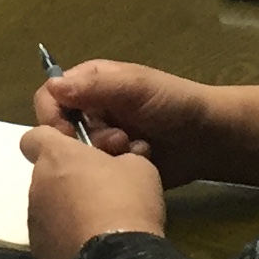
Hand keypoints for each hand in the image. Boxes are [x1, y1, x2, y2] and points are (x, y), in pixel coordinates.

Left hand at [21, 123, 168, 258]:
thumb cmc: (127, 202)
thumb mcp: (138, 166)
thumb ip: (119, 157)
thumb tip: (117, 163)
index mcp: (56, 157)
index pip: (34, 136)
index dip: (53, 140)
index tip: (76, 149)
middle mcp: (37, 186)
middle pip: (47, 174)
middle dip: (69, 178)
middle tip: (100, 189)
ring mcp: (35, 221)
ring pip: (48, 206)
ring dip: (67, 209)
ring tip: (98, 222)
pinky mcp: (39, 252)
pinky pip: (50, 237)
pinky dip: (66, 237)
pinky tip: (91, 246)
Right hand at [32, 57, 224, 176]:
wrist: (209, 139)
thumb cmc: (174, 103)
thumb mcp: (136, 88)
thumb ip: (94, 87)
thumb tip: (52, 87)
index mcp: (90, 84)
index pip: (50, 97)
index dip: (52, 116)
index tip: (66, 134)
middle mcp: (90, 111)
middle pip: (57, 130)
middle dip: (80, 140)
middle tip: (113, 142)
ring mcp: (100, 140)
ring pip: (75, 154)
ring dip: (99, 155)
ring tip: (128, 152)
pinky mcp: (110, 166)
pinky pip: (93, 174)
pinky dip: (110, 172)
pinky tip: (133, 166)